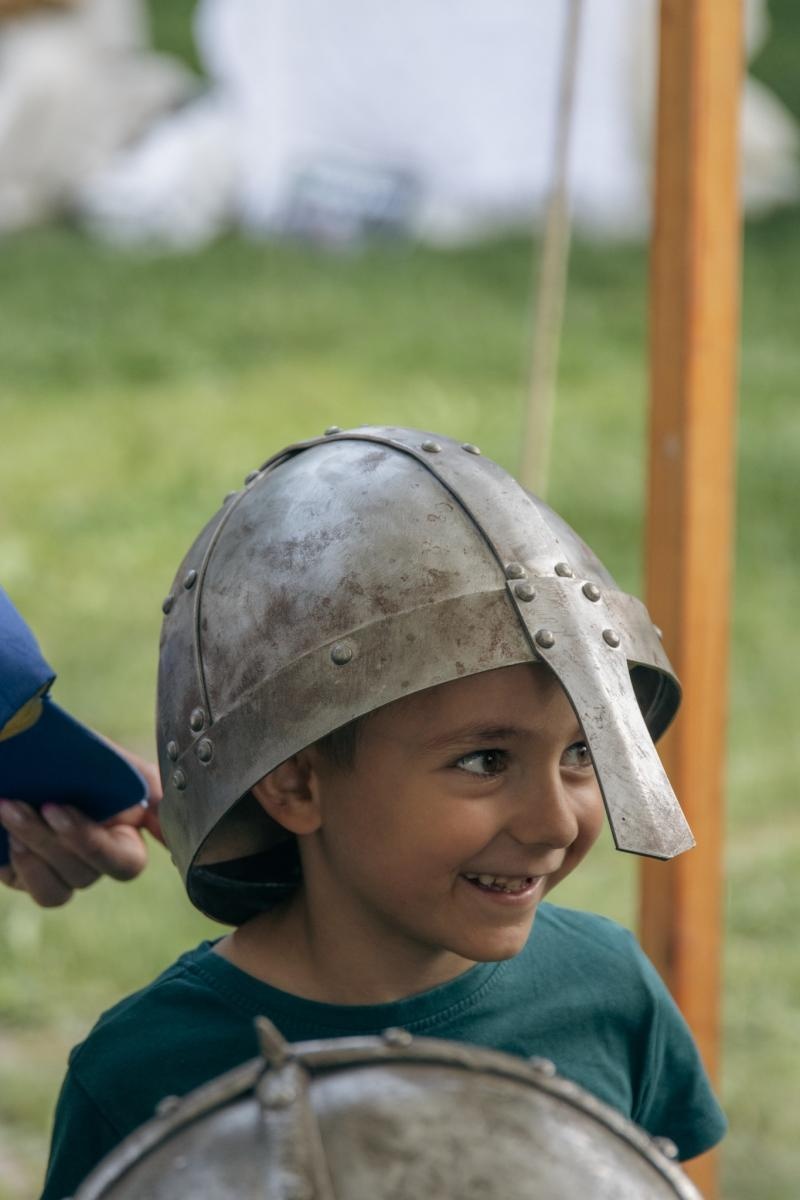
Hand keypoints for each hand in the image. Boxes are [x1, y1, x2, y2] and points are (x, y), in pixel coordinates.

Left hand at [0, 748, 162, 906]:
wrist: (40, 760)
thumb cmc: (88, 761)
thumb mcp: (126, 769)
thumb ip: (156, 793)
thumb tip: (172, 825)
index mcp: (126, 845)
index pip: (124, 865)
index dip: (89, 843)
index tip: (58, 807)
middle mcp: (94, 866)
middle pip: (84, 875)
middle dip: (50, 839)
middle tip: (26, 804)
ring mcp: (61, 875)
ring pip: (55, 892)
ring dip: (32, 850)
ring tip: (9, 811)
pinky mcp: (27, 878)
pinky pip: (26, 886)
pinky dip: (15, 863)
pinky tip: (4, 833)